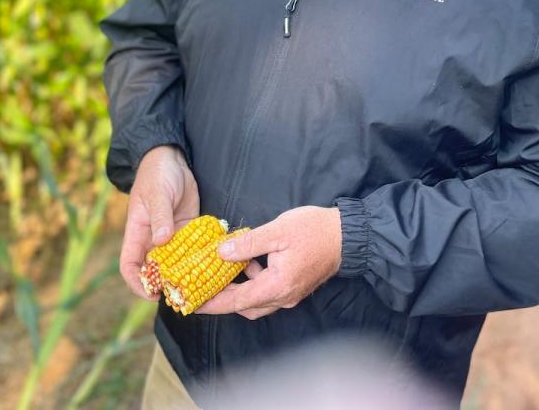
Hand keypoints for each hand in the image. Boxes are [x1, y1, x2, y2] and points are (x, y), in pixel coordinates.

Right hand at [119, 145, 199, 299]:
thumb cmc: (157, 174)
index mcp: (137, 234)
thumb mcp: (157, 194)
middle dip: (167, 284)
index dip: (138, 282)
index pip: (130, 266)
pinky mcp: (188, 230)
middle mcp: (153, 240)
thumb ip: (160, 216)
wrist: (172, 160)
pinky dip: (201, 258)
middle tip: (184, 295)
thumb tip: (161, 240)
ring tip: (203, 286)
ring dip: (187, 274)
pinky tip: (214, 265)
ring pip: (176, 263)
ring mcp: (171, 236)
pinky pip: (193, 249)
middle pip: (155, 270)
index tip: (153, 293)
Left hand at [196, 206, 341, 319]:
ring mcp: (290, 294)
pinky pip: (267, 291)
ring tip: (219, 271)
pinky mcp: (294, 287)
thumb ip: (248, 244)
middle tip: (199, 288)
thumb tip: (221, 252)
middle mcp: (283, 297)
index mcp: (277, 286)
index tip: (191, 303)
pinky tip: (247, 262)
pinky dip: (252, 281)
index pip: (237, 302)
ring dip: (237, 290)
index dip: (213, 304)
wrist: (347, 235)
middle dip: (221, 300)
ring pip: (256, 301)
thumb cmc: (315, 230)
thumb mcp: (277, 231)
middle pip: (245, 306)